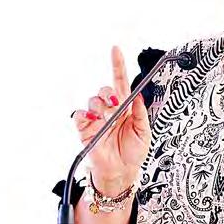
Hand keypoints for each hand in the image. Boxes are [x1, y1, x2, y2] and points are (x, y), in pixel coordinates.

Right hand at [72, 46, 151, 194]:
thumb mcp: (144, 132)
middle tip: (116, 107)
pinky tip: (91, 121)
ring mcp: (96, 119)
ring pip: (93, 100)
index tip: (116, 50)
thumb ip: (140, 113)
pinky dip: (84, 115)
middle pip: (105, 90)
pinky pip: (79, 116)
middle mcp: (110, 110)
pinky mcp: (85, 129)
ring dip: (100, 107)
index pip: (120, 82)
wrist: (121, 173)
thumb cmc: (133, 153)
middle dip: (109, 95)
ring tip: (107, 121)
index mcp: (125, 108)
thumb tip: (138, 96)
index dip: (118, 65)